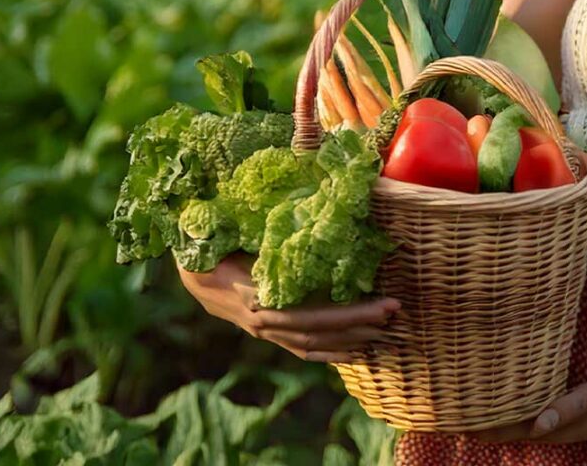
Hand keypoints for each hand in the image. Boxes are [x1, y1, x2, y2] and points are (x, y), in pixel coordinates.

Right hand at [175, 252, 400, 363]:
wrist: (191, 273)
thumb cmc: (210, 248)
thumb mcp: (227, 238)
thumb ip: (252, 240)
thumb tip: (276, 234)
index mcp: (255, 297)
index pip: (309, 314)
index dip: (348, 314)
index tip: (382, 304)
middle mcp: (262, 321)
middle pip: (317, 330)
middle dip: (358, 324)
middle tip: (395, 312)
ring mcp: (264, 332)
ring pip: (312, 343)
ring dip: (350, 340)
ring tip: (385, 331)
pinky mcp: (267, 334)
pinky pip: (302, 349)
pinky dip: (331, 353)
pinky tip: (356, 352)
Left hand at [476, 345, 586, 443]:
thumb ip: (581, 404)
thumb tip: (541, 425)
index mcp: (585, 417)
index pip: (530, 428)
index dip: (497, 428)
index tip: (465, 426)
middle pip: (533, 430)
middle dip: (498, 427)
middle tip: (463, 422)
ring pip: (547, 425)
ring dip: (517, 423)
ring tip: (487, 418)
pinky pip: (564, 414)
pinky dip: (541, 414)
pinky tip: (534, 408)